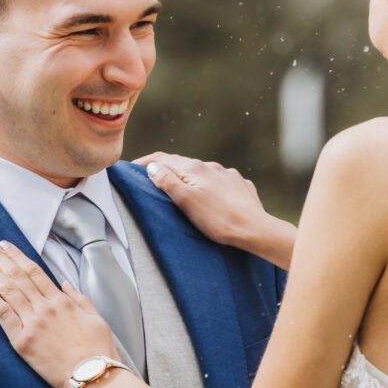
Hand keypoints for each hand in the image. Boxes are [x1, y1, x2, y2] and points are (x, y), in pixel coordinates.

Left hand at [0, 240, 116, 387]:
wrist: (93, 377)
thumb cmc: (98, 350)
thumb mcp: (96, 318)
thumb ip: (78, 298)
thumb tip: (64, 284)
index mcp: (62, 301)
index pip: (34, 271)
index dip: (17, 256)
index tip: (5, 246)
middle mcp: (45, 308)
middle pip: (17, 277)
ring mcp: (32, 324)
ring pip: (8, 291)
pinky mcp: (22, 342)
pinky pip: (3, 315)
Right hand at [133, 152, 295, 267]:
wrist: (255, 229)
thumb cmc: (218, 219)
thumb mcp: (186, 201)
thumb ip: (167, 182)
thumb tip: (153, 167)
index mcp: (194, 168)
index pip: (163, 158)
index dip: (145, 162)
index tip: (132, 169)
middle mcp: (211, 166)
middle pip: (182, 164)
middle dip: (166, 170)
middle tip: (152, 180)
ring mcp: (228, 175)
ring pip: (202, 173)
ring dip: (188, 178)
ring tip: (182, 191)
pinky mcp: (240, 186)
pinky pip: (219, 182)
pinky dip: (208, 186)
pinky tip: (210, 197)